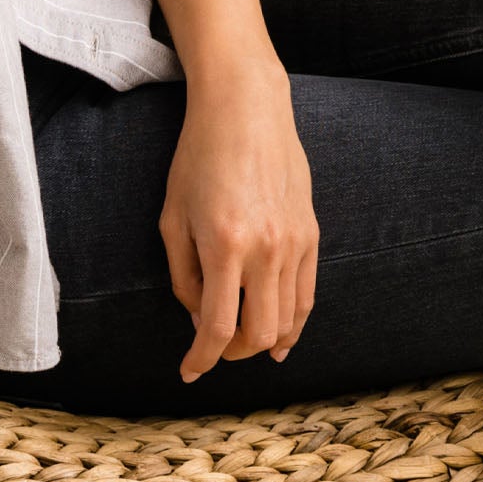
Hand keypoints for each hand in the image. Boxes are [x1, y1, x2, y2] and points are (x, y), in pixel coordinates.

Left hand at [158, 52, 317, 382]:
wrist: (247, 110)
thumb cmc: (199, 158)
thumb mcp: (172, 218)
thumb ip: (184, 276)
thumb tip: (200, 320)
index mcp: (224, 245)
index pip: (218, 326)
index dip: (202, 358)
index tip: (189, 371)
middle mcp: (265, 249)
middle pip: (258, 333)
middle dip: (233, 354)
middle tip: (214, 351)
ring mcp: (294, 243)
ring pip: (287, 319)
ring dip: (263, 341)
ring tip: (243, 345)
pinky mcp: (310, 234)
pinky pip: (306, 295)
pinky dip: (294, 323)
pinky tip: (281, 338)